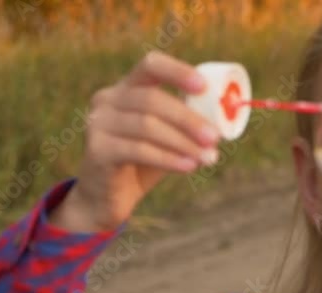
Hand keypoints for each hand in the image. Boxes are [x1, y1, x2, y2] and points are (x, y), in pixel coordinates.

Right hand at [55, 51, 221, 232]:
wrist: (108, 197)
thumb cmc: (143, 163)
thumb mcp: (167, 138)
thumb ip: (187, 126)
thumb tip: (224, 121)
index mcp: (126, 88)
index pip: (151, 65)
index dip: (178, 72)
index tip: (204, 87)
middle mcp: (107, 99)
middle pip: (153, 100)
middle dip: (188, 119)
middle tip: (214, 138)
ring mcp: (98, 123)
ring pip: (147, 126)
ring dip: (183, 142)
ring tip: (207, 158)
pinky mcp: (97, 149)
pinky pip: (138, 150)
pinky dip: (168, 158)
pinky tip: (188, 167)